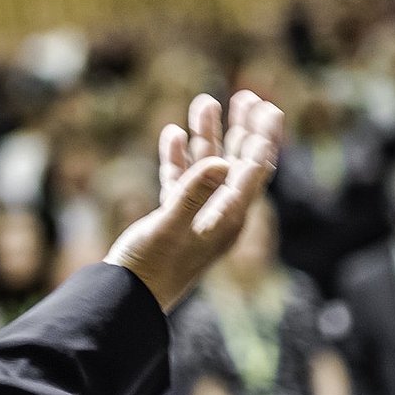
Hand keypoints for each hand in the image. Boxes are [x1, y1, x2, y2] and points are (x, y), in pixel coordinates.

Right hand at [106, 91, 283, 309]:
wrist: (126, 298)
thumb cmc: (149, 268)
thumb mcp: (170, 228)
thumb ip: (193, 193)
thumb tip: (220, 161)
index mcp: (228, 218)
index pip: (253, 170)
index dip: (262, 137)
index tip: (268, 107)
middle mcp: (219, 215)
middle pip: (238, 164)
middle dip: (241, 129)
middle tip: (247, 96)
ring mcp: (196, 217)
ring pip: (208, 167)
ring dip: (206, 136)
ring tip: (204, 102)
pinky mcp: (174, 220)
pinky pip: (182, 180)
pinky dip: (179, 157)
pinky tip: (172, 135)